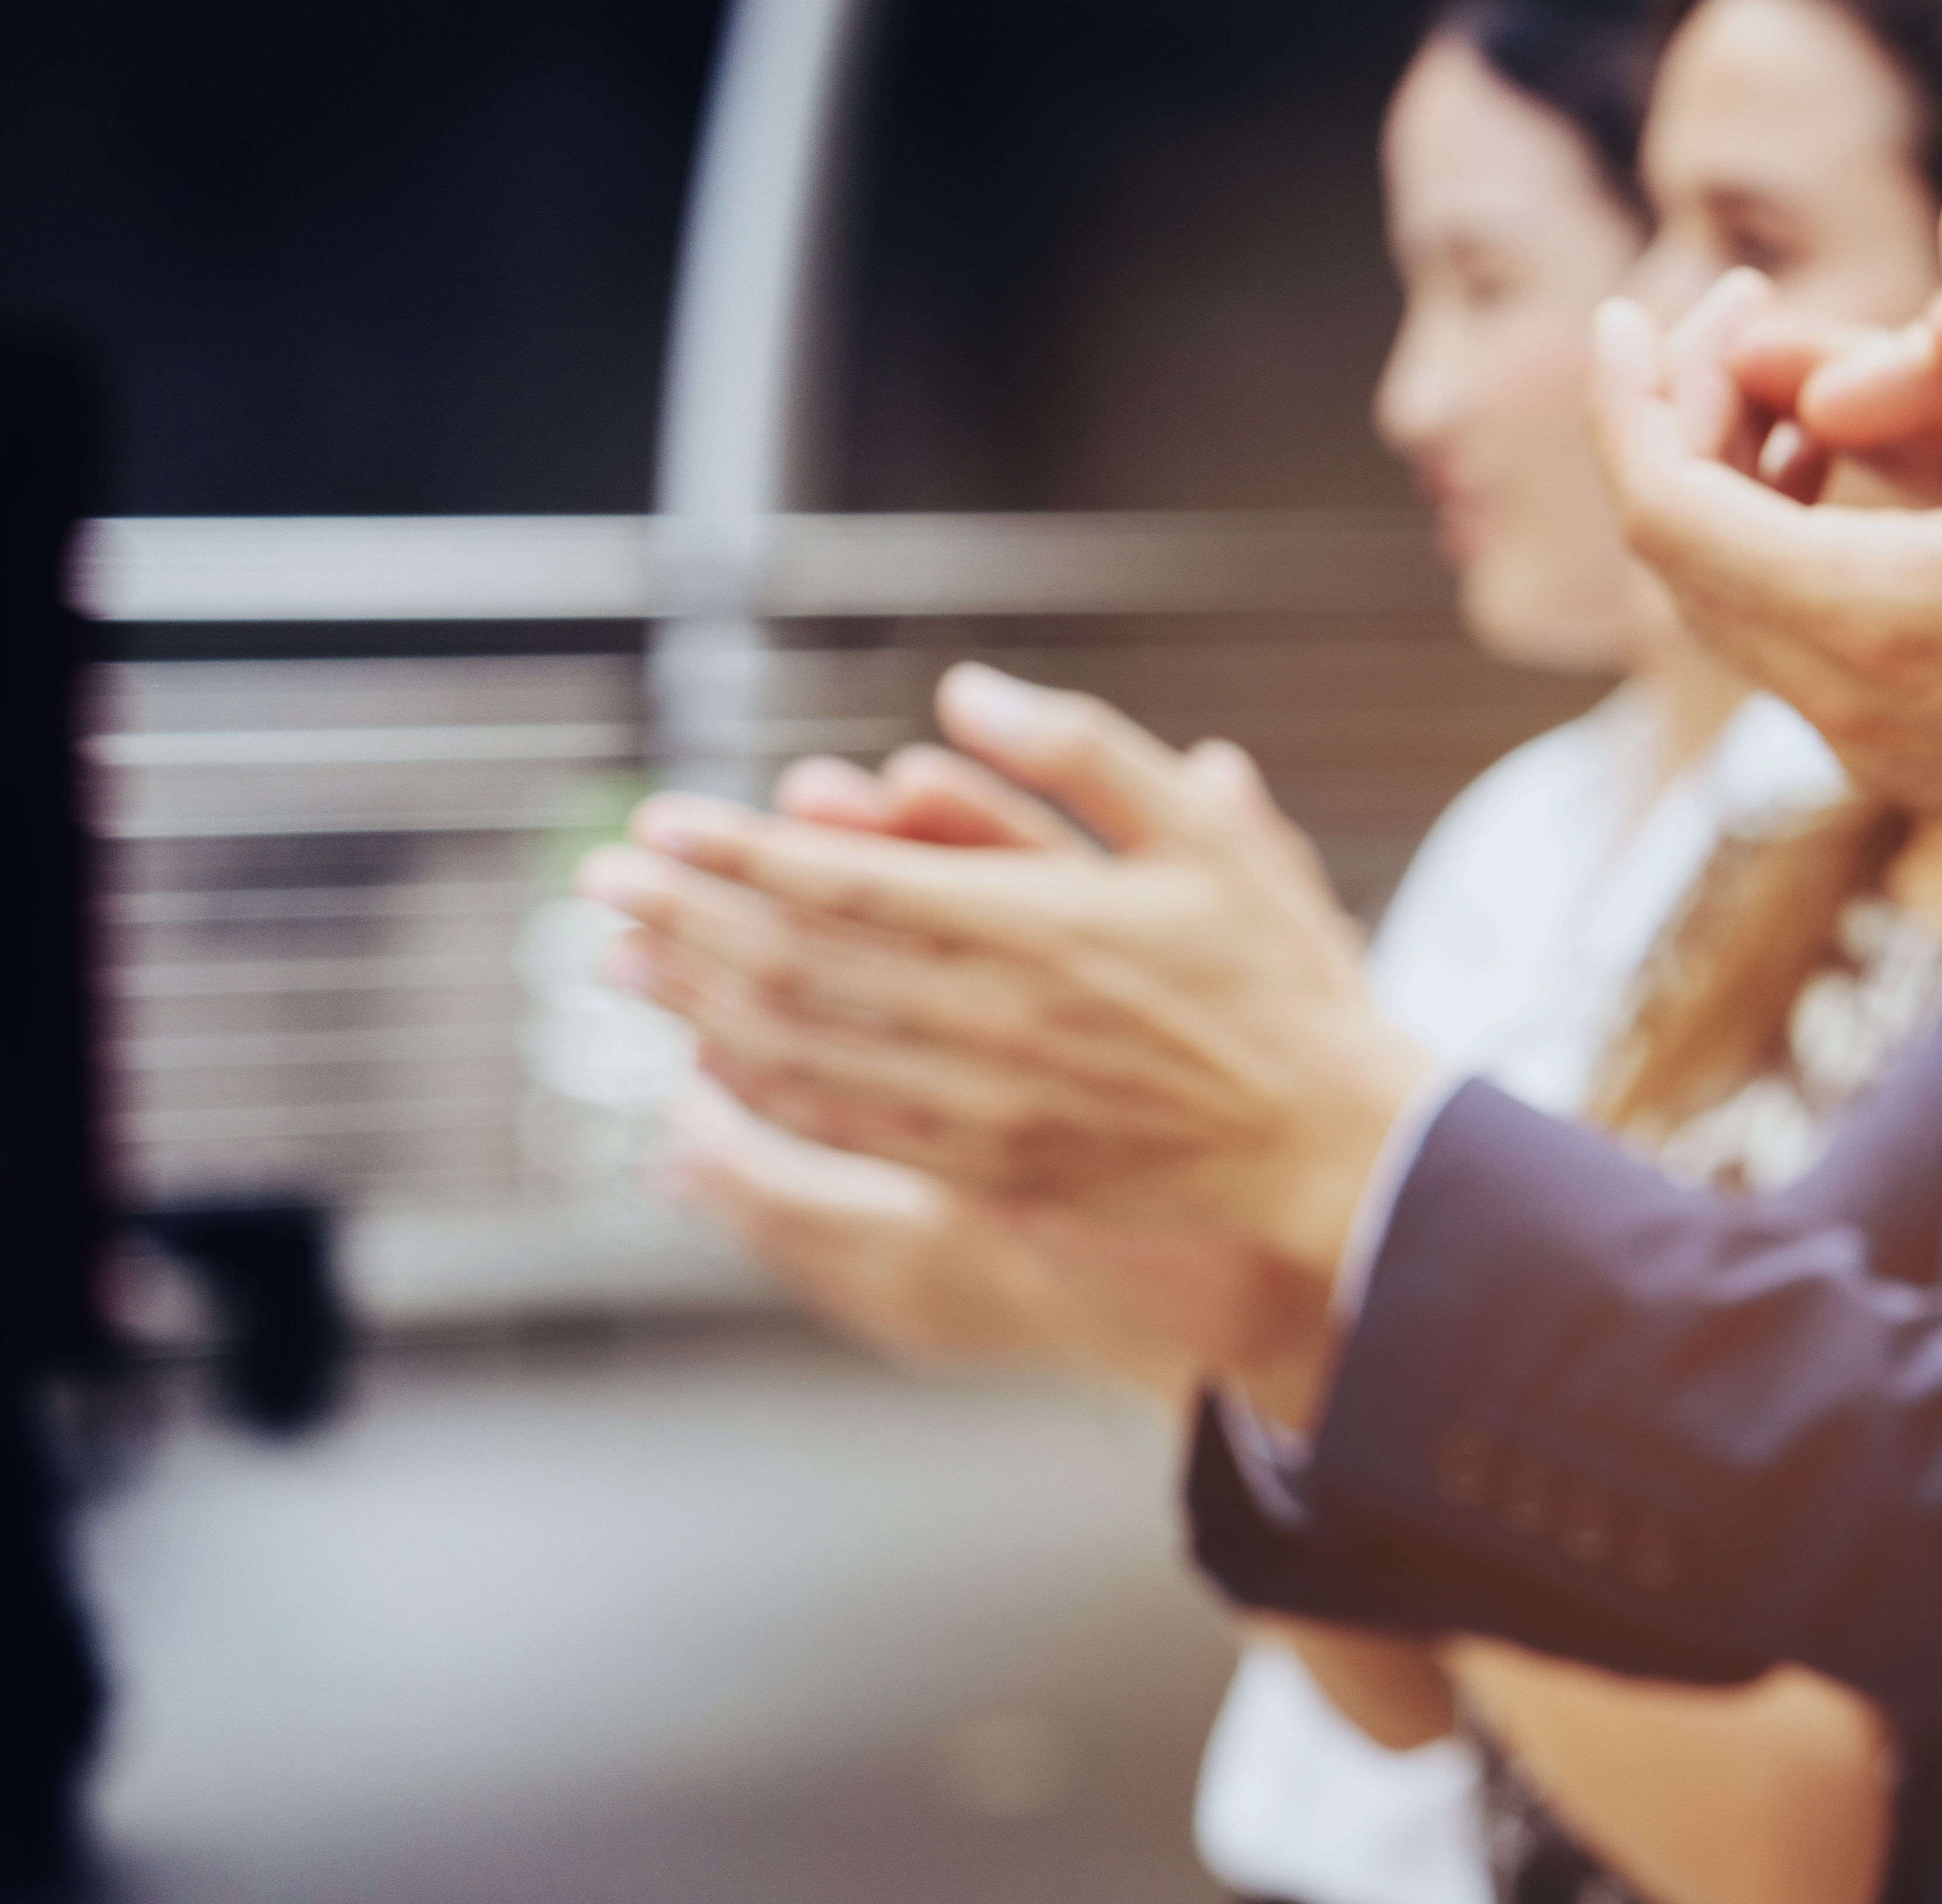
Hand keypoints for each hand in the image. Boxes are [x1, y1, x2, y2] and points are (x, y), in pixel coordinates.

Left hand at [577, 664, 1428, 1399]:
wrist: (1330, 1141)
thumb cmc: (1277, 980)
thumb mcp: (1208, 836)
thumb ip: (1085, 756)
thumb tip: (963, 689)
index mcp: (1037, 927)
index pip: (840, 883)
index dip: (733, 854)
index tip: (660, 825)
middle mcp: (991, 1021)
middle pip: (793, 965)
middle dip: (684, 920)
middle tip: (603, 883)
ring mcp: (983, 1105)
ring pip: (801, 1050)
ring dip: (698, 1001)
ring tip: (626, 959)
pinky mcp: (989, 1168)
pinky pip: (843, 1127)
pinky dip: (760, 1088)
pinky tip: (709, 1056)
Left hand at [1593, 168, 1941, 916]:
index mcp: (1866, 611)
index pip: (1661, 502)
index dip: (1630, 399)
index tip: (1640, 310)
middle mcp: (1836, 692)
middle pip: (1673, 547)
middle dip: (1675, 419)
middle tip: (1731, 320)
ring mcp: (1857, 739)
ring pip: (1720, 601)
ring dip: (1724, 488)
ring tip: (1787, 398)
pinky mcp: (1890, 757)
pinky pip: (1777, 642)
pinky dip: (1772, 551)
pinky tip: (1843, 490)